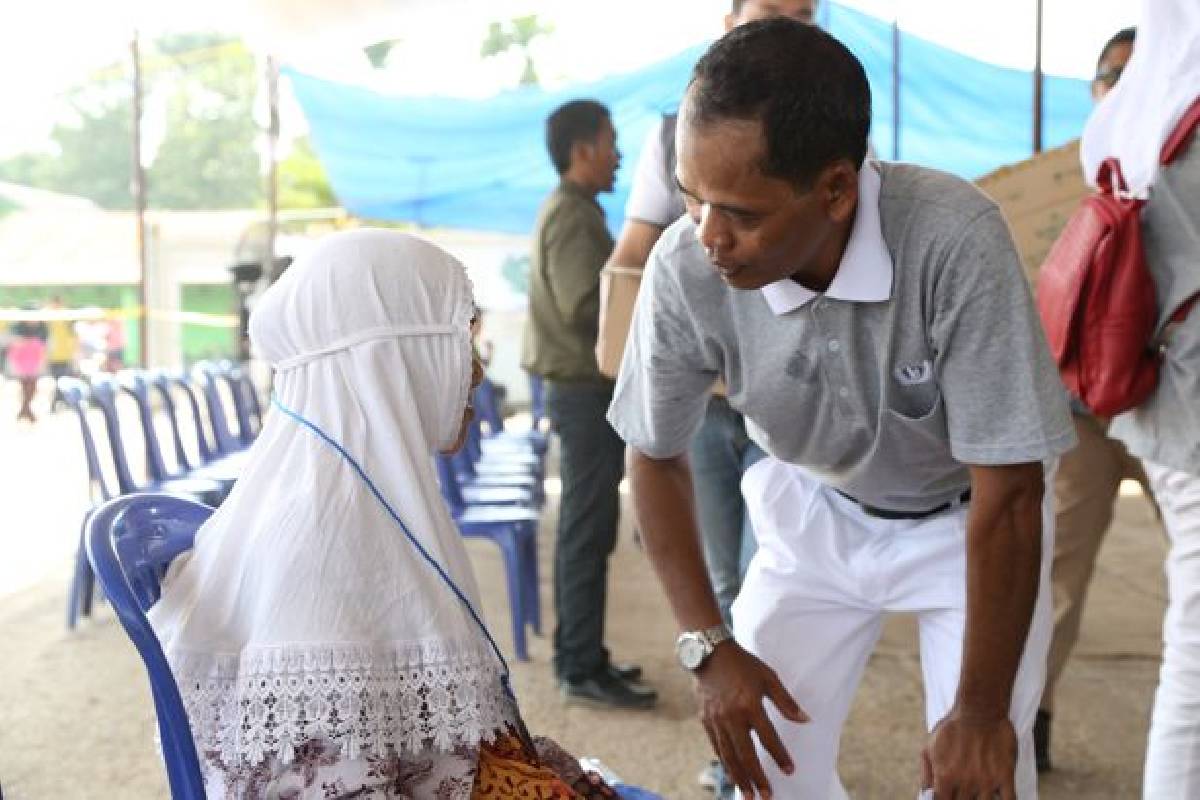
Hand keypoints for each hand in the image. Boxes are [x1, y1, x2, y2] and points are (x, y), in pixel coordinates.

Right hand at [694, 642, 807, 798]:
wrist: (709, 653)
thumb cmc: (743, 664)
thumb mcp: (769, 677)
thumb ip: (786, 702)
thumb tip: (805, 720)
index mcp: (750, 704)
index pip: (768, 738)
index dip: (780, 756)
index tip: (790, 770)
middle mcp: (732, 716)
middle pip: (746, 754)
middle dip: (756, 778)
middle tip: (766, 796)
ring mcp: (716, 720)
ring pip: (728, 755)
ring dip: (739, 777)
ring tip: (748, 794)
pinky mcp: (705, 720)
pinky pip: (716, 747)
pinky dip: (725, 763)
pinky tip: (732, 775)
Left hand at [920, 708, 1017, 798]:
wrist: (979, 710)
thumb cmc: (951, 729)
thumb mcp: (930, 748)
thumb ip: (926, 774)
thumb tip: (925, 794)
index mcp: (945, 776)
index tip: (949, 797)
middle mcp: (965, 781)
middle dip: (962, 799)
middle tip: (963, 792)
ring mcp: (987, 780)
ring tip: (977, 793)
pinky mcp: (1005, 775)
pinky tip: (999, 798)